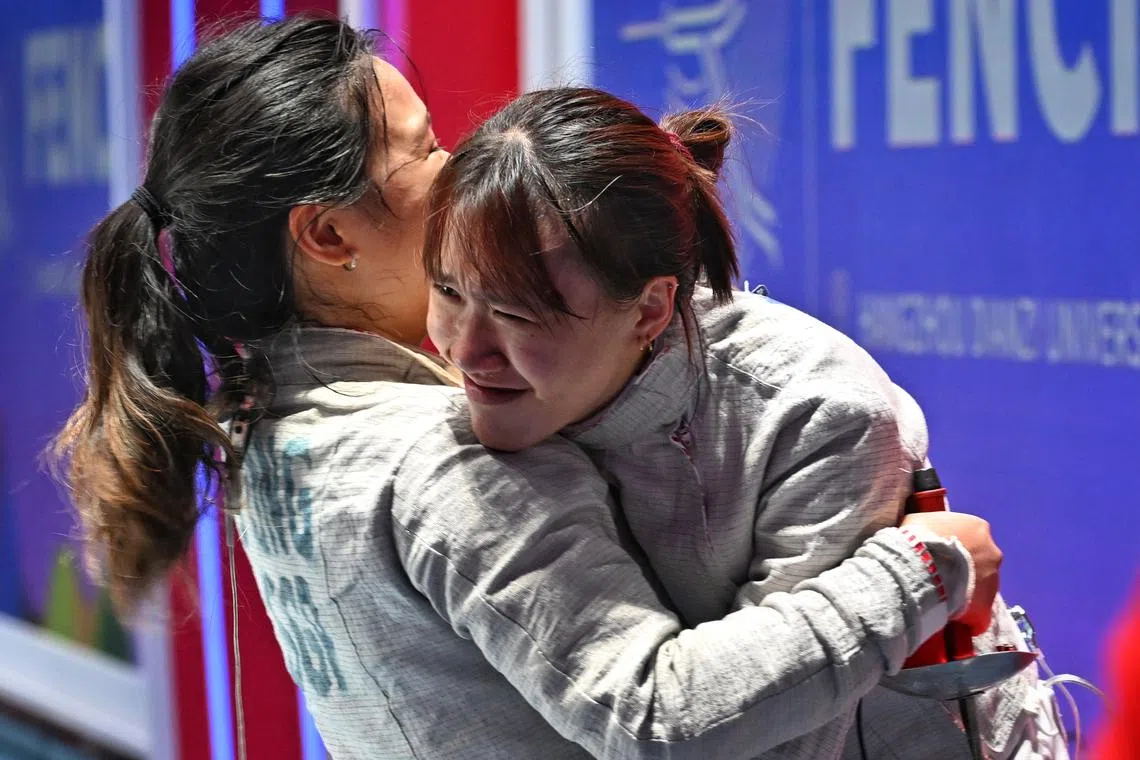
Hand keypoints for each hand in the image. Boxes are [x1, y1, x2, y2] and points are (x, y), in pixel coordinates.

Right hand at [901, 512, 1001, 632]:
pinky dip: (966, 619)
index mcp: (978, 528)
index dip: (956, 549)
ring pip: (981, 589)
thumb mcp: (919, 521)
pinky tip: (949, 618)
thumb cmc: (918, 539)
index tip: (942, 556)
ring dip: (965, 593)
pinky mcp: (986, 609)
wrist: (920, 568)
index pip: (973, 538)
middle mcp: (993, 553)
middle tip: (942, 577)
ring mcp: (994, 582)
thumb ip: (932, 527)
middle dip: (965, 572)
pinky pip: (977, 617)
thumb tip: (927, 533)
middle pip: (981, 564)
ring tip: (941, 597)